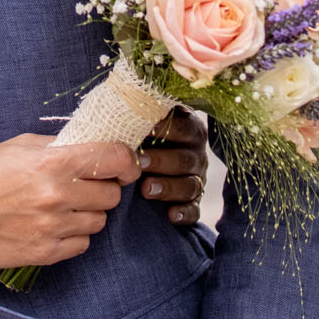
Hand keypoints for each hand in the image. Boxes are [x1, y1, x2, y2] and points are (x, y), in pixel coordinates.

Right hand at [0, 134, 139, 267]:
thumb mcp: (19, 146)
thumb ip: (59, 146)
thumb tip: (93, 145)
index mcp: (53, 163)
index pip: (115, 159)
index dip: (128, 161)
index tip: (127, 165)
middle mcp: (58, 195)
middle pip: (112, 195)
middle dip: (104, 188)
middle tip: (85, 186)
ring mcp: (53, 227)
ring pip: (99, 221)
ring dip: (89, 212)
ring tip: (65, 206)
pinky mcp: (46, 252)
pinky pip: (82, 244)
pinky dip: (75, 234)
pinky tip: (55, 224)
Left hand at [139, 108, 206, 225]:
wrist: (141, 167)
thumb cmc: (140, 139)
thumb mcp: (142, 124)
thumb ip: (139, 115)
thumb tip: (121, 103)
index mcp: (188, 129)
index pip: (183, 127)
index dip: (166, 129)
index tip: (144, 129)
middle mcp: (196, 154)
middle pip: (185, 158)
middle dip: (162, 161)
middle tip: (138, 163)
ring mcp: (197, 179)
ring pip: (190, 185)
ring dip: (168, 187)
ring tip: (145, 190)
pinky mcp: (194, 203)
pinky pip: (195, 210)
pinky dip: (184, 213)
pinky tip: (171, 215)